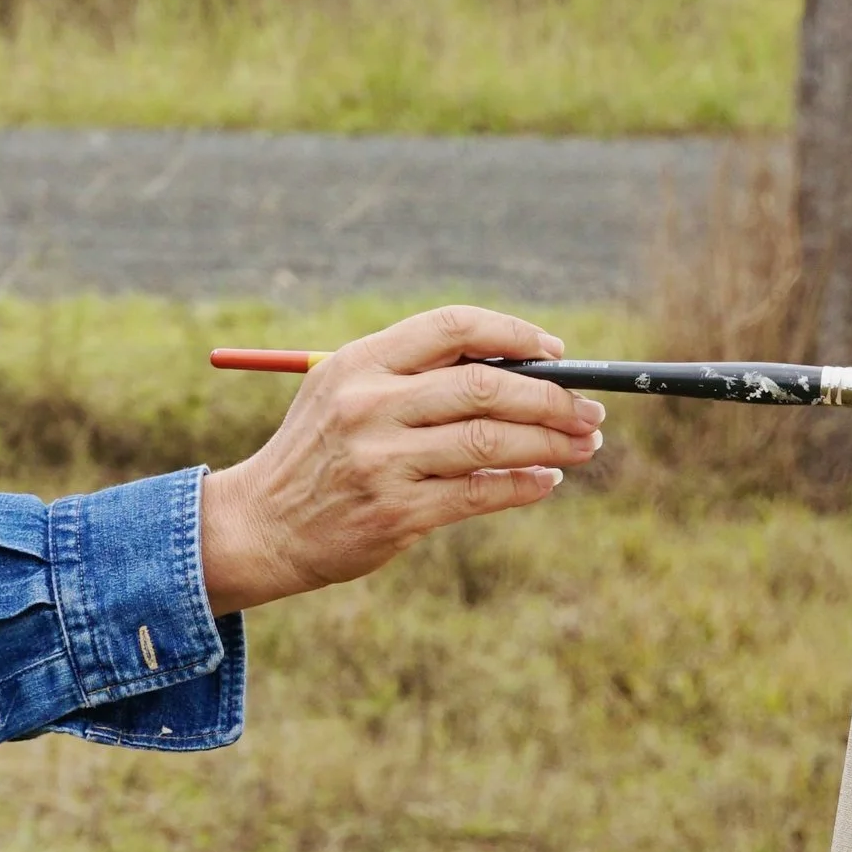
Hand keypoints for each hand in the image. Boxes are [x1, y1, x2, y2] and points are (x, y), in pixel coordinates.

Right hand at [198, 305, 605, 613]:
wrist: (262, 524)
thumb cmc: (319, 451)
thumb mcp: (345, 392)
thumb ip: (415, 375)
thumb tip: (520, 368)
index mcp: (359, 363)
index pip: (451, 327)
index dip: (514, 334)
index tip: (556, 353)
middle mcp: (368, 405)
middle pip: (483, 386)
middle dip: (551, 398)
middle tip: (589, 410)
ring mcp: (381, 460)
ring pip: (490, 442)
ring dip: (550, 443)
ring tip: (583, 445)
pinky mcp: (394, 512)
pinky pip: (480, 494)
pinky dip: (524, 486)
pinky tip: (546, 480)